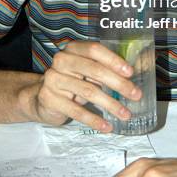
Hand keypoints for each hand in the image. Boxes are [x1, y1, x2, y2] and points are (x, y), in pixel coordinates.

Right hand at [27, 41, 141, 129]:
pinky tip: (107, 126)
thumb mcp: (85, 72)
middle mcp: (61, 60)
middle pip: (94, 70)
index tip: (130, 72)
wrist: (40, 98)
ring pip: (88, 91)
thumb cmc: (71, 82)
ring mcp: (53, 79)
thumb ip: (102, 70)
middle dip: (118, 83)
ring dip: (111, 104)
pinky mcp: (49, 99)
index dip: (113, 60)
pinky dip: (94, 120)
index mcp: (73, 49)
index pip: (95, 50)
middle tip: (135, 95)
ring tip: (126, 115)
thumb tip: (130, 78)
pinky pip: (76, 111)